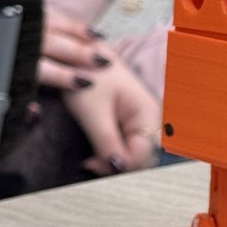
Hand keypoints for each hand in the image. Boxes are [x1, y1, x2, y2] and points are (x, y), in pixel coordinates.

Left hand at [39, 10, 157, 172]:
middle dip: (116, 166)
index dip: (119, 166)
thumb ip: (108, 143)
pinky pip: (124, 148)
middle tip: (89, 164)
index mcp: (147, 114)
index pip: (143, 155)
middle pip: (141, 158)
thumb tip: (119, 170)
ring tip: (89, 160)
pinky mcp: (127, 125)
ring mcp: (139, 123)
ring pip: (132, 155)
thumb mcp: (93, 113)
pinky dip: (109, 155)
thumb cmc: (87, 76)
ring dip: (111, 162)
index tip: (92, 164)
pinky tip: (94, 155)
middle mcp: (149, 120)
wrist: (78, 56)